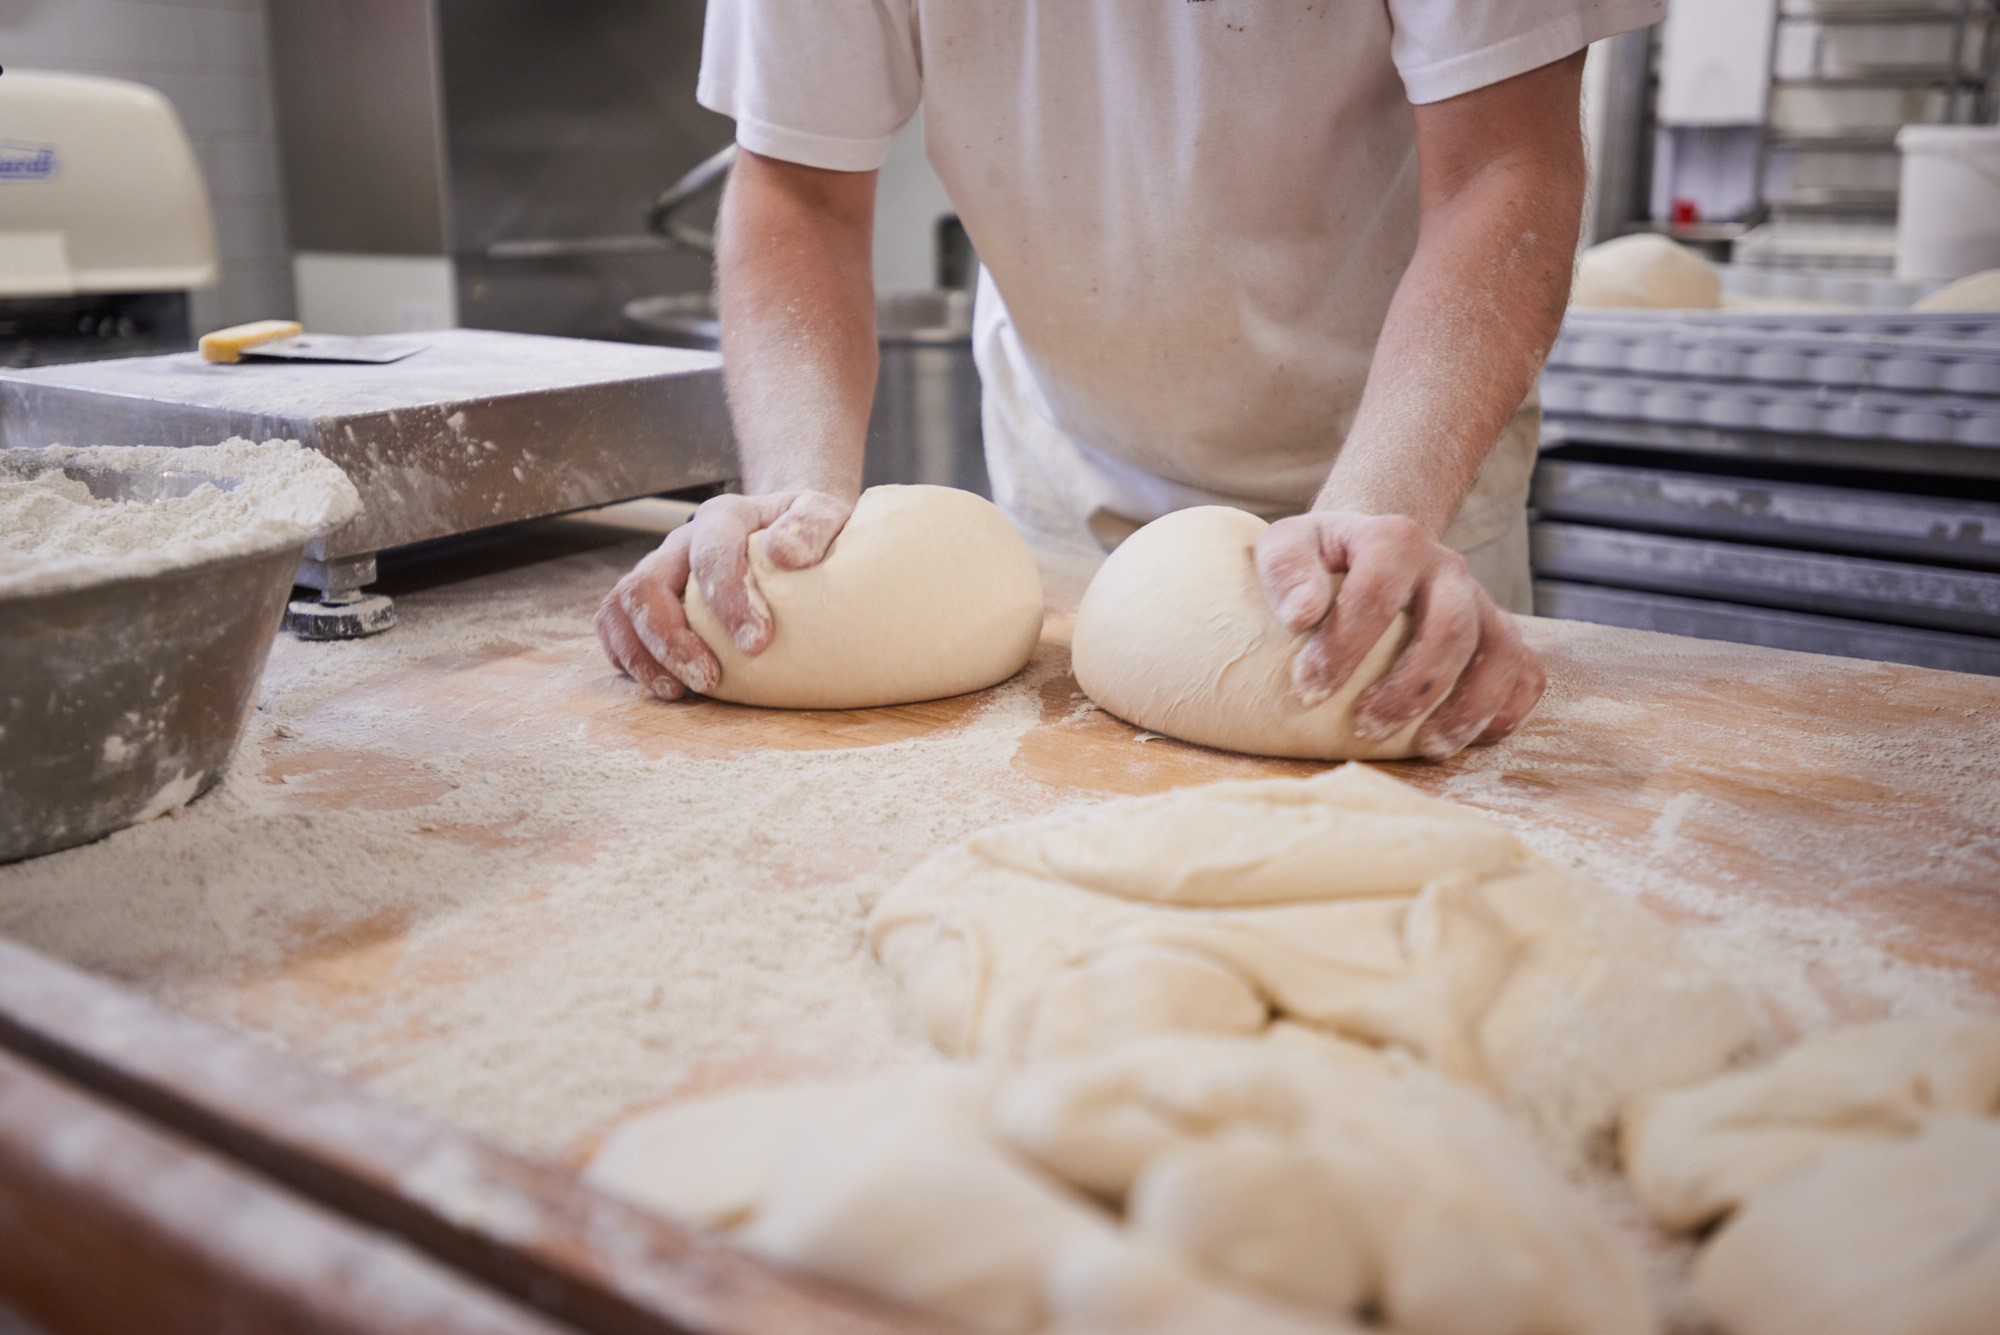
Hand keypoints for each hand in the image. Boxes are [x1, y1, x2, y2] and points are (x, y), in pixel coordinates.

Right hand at [595, 489, 852, 699]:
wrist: (784, 533)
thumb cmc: (805, 534)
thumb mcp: (824, 514)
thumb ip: (813, 525)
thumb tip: (784, 553)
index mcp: (722, 518)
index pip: (710, 554)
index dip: (728, 600)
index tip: (757, 644)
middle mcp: (679, 544)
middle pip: (646, 585)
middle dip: (671, 638)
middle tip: (709, 680)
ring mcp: (657, 571)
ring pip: (620, 608)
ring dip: (643, 655)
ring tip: (679, 691)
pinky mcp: (645, 601)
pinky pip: (613, 625)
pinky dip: (627, 657)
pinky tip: (662, 684)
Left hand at [1253, 511, 1544, 759]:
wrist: (1373, 552)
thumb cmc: (1324, 561)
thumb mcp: (1289, 545)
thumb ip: (1285, 568)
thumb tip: (1300, 613)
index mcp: (1395, 539)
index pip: (1377, 593)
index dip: (1344, 647)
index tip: (1309, 690)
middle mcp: (1448, 568)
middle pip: (1451, 630)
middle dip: (1409, 689)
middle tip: (1364, 727)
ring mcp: (1481, 603)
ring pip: (1499, 657)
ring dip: (1465, 710)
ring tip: (1425, 746)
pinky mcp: (1501, 636)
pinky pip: (1524, 676)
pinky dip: (1504, 712)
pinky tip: (1464, 739)